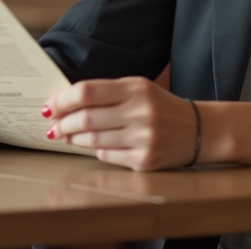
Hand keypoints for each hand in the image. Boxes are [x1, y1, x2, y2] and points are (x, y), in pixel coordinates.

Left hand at [43, 77, 197, 170]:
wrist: (200, 130)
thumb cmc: (161, 107)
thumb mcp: (139, 89)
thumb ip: (107, 92)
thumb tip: (66, 103)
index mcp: (136, 88)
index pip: (88, 92)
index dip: (62, 100)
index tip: (49, 106)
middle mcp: (141, 112)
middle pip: (86, 118)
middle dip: (62, 123)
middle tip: (51, 126)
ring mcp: (143, 138)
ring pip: (93, 139)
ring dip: (72, 138)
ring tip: (64, 135)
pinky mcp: (145, 161)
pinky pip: (106, 156)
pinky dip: (95, 150)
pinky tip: (93, 144)